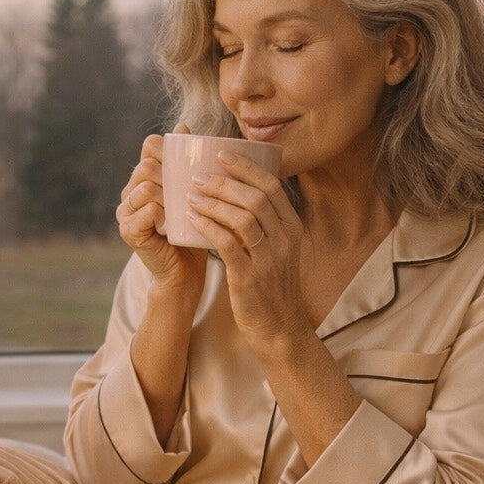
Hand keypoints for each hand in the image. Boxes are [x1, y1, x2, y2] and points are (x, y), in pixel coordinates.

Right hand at [116, 125, 207, 293]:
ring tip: (184, 209)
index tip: (190, 163)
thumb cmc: (193, 229)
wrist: (186, 270)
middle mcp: (130, 191)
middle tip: (192, 192)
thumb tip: (183, 126)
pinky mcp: (128, 230)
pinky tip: (173, 223)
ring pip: (145, 186)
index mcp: (144, 178)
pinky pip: (145, 210)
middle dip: (172, 175)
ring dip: (169, 195)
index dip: (169, 149)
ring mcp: (126, 211)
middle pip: (147, 165)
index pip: (150, 147)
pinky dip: (162, 214)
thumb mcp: (192, 192)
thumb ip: (187, 163)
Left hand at [187, 150, 307, 339]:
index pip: (272, 187)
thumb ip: (265, 223)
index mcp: (293, 228)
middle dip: (224, 182)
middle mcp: (285, 240)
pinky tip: (192, 219)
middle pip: (256, 198)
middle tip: (197, 176)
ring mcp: (269, 259)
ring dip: (214, 202)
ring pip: (243, 218)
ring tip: (191, 195)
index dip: (246, 167)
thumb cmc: (271, 285)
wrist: (279, 328)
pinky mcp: (250, 278)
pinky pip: (228, 244)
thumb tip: (240, 192)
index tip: (222, 154)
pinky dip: (208, 227)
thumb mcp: (277, 250)